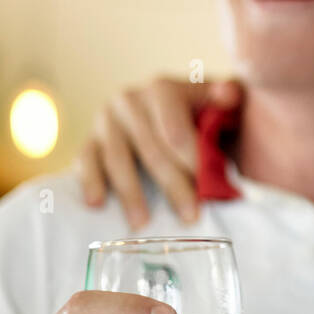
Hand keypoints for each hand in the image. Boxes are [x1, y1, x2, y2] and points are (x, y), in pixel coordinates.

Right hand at [76, 78, 241, 228]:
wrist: (167, 112)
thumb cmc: (200, 112)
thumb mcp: (218, 100)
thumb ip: (229, 96)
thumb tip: (229, 94)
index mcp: (162, 88)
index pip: (177, 132)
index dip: (194, 163)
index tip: (209, 191)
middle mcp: (129, 99)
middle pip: (151, 150)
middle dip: (173, 186)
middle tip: (190, 217)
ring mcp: (105, 120)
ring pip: (117, 160)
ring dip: (131, 195)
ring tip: (143, 224)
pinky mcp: (89, 138)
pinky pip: (85, 160)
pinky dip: (90, 182)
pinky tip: (96, 204)